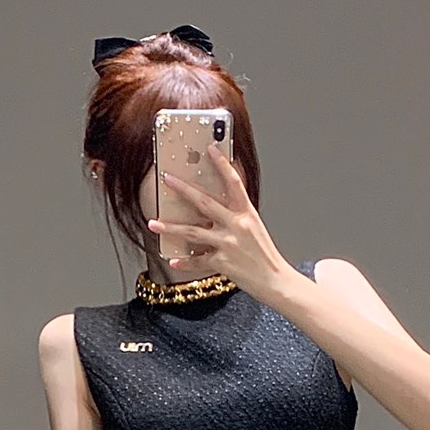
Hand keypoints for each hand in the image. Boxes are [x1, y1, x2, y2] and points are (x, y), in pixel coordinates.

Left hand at [148, 145, 291, 302]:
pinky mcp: (222, 262)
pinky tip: (173, 261)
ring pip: (192, 232)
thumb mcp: (254, 228)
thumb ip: (236, 216)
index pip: (233, 182)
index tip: (210, 148)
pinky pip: (198, 261)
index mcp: (247, 213)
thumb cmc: (264, 255)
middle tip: (167, 178)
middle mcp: (237, 225)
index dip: (222, 164)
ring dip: (170, 227)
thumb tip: (212, 208)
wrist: (276, 281)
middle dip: (183, 189)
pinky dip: (185, 263)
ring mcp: (228, 244)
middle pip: (205, 202)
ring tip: (153, 223)